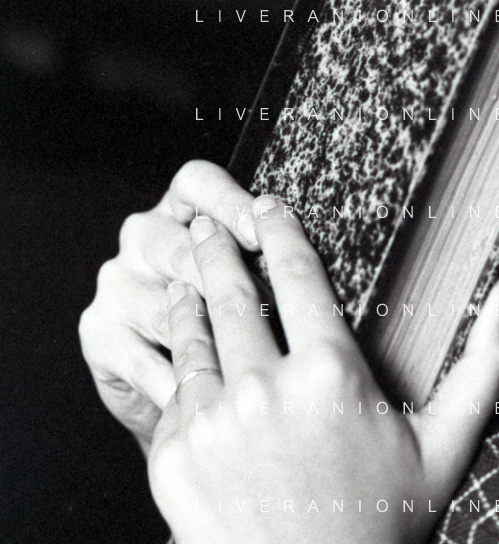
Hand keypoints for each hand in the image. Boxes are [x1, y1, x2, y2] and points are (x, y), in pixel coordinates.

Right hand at [79, 161, 258, 450]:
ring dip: (209, 336)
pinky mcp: (99, 333)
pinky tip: (214, 400)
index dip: (229, 201)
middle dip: (227, 277)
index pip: (198, 182)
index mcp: (181, 208)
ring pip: (167, 304)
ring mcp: (117, 282)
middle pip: (181, 244)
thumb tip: (312, 267)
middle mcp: (143, 235)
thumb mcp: (248, 281)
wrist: (187, 403)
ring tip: (250, 363)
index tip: (264, 230)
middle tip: (270, 309)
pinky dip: (182, 383)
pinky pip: (145, 358)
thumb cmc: (233, 325)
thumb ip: (266, 263)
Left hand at [148, 196, 498, 543]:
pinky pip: (174, 386)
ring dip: (188, 294)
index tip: (269, 205)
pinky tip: (180, 338)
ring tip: (185, 271)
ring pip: (194, 333)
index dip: (280, 230)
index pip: (297, 274)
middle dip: (217, 248)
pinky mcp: (174, 455)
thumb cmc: (379, 523)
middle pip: (232, 291)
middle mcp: (266, 390)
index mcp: (331, 374)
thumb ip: (482, 362)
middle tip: (207, 222)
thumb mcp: (444, 445)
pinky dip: (177, 356)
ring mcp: (214, 423)